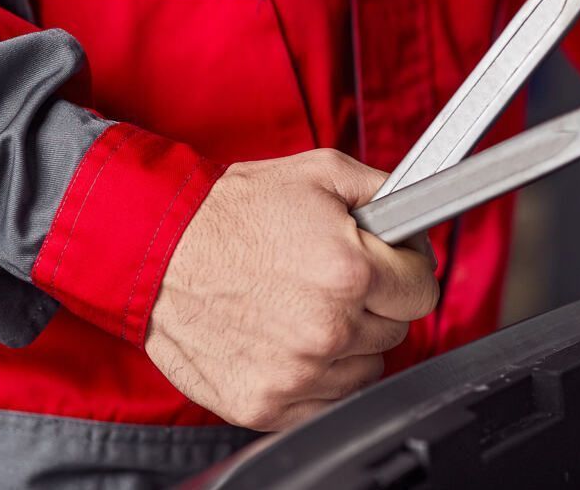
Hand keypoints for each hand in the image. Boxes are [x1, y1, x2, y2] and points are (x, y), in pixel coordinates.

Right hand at [144, 149, 438, 430]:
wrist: (157, 250)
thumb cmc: (230, 213)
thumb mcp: (319, 173)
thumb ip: (384, 192)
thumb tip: (419, 213)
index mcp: (349, 271)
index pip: (423, 291)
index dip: (408, 270)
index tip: (389, 265)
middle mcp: (328, 328)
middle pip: (396, 330)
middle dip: (375, 303)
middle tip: (333, 280)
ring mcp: (298, 373)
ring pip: (365, 368)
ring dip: (348, 343)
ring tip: (304, 307)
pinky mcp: (267, 404)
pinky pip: (326, 400)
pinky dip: (315, 376)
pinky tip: (286, 339)